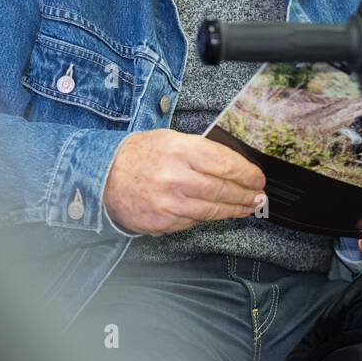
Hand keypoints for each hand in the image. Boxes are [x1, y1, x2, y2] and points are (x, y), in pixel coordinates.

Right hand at [103, 129, 266, 235]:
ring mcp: (169, 202)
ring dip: (234, 210)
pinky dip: (208, 217)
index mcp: (180, 150)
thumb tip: (232, 167)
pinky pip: (193, 221)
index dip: (246, 173)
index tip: (258, 178)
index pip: (224, 163)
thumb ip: (200, 151)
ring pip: (212, 210)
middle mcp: (176, 177)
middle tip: (258, 196)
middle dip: (245, 195)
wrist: (103, 176)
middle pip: (222, 190)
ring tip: (247, 207)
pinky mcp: (163, 221)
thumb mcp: (170, 139)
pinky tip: (218, 213)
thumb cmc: (139, 155)